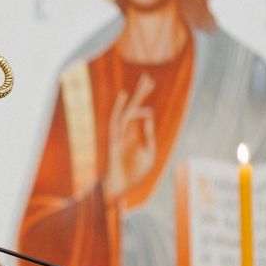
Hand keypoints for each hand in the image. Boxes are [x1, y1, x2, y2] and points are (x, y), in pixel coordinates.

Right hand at [104, 73, 156, 199]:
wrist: (120, 187)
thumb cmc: (133, 174)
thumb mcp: (149, 154)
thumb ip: (149, 136)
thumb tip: (149, 117)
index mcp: (135, 136)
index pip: (141, 115)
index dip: (145, 105)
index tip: (151, 92)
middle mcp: (127, 131)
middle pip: (135, 108)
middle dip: (142, 93)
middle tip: (148, 78)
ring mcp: (120, 134)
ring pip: (128, 110)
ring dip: (137, 97)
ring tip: (145, 83)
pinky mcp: (114, 137)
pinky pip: (117, 120)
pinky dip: (119, 107)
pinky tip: (124, 95)